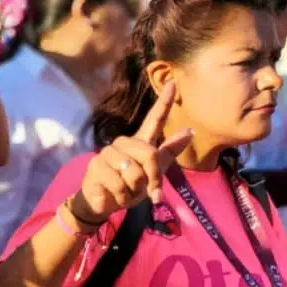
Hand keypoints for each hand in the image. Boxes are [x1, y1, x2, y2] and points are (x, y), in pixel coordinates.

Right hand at [76, 82, 192, 221]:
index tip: (173, 83)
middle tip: (143, 190)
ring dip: (134, 189)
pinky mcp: (96, 165)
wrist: (104, 203)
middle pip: (149, 154)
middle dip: (151, 178)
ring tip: (125, 191)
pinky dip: (122, 195)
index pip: (154, 119)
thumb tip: (190, 131)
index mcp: (139, 142)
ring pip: (134, 172)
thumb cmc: (130, 186)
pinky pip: (119, 183)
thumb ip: (169, 152)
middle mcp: (123, 143)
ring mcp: (107, 152)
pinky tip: (115, 195)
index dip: (164, 102)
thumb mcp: (153, 172)